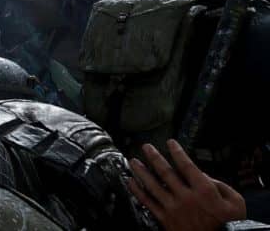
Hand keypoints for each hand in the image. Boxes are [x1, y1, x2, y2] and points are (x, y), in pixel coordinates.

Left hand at [128, 139, 245, 230]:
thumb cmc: (229, 224)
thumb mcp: (235, 202)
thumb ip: (220, 185)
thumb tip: (203, 174)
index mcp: (204, 191)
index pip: (187, 166)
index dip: (177, 152)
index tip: (171, 143)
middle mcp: (186, 197)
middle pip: (166, 172)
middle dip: (154, 157)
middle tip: (146, 147)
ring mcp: (174, 208)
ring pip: (153, 185)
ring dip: (141, 171)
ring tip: (133, 161)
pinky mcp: (165, 219)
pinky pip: (147, 202)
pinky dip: (137, 191)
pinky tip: (131, 182)